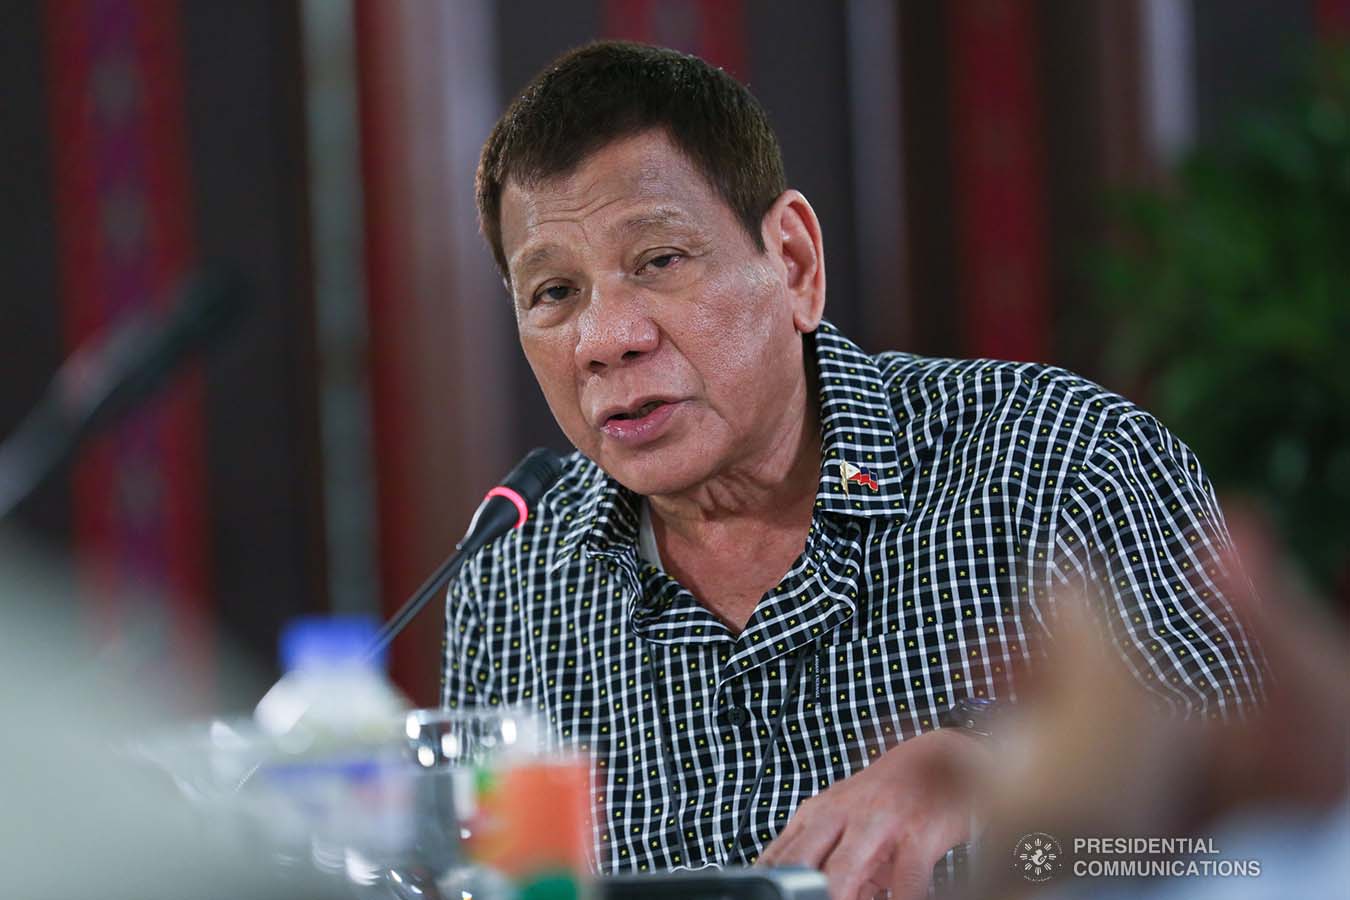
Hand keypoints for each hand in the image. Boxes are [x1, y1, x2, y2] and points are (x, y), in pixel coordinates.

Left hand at [755, 728, 986, 899]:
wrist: (938, 759)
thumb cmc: (885, 798)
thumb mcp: (846, 825)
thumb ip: (826, 865)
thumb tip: (809, 896)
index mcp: (816, 815)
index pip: (778, 858)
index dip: (771, 884)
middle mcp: (841, 816)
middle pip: (800, 863)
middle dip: (798, 891)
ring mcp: (878, 823)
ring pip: (843, 871)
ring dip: (836, 898)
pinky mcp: (918, 834)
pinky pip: (906, 880)